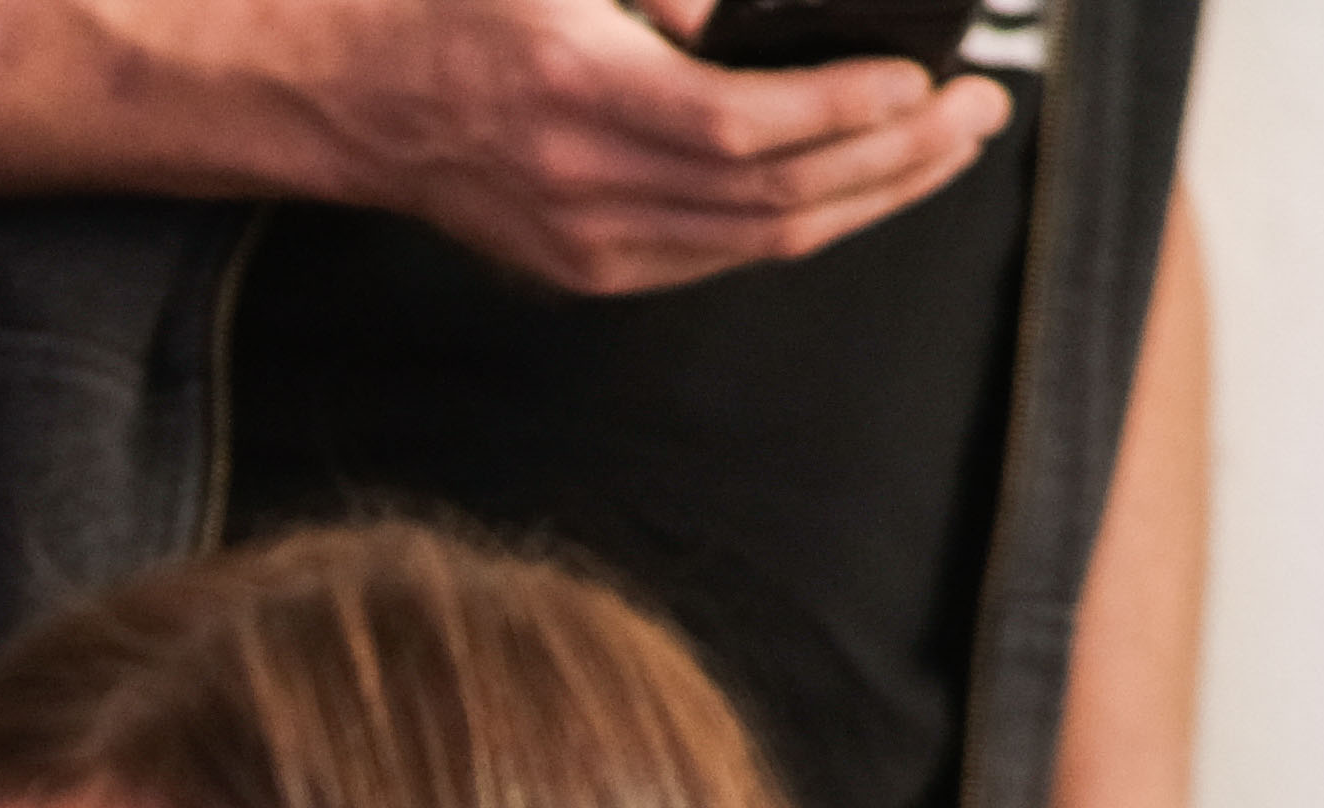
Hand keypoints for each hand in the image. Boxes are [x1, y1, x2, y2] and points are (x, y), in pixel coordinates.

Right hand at [287, 0, 1008, 296]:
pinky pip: (722, 257)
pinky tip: (859, 185)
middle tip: (972, 112)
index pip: (742, 125)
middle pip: (775, 197)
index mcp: (576, 90)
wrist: (351, 94)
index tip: (919, 77)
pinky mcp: (587, 266)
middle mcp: (581, 181)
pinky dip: (805, 223)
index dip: (845, 108)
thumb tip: (737, 13)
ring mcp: (584, 239)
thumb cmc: (452, 10)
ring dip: (873, 196)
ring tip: (944, 148)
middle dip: (896, 156)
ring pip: (763, 240)